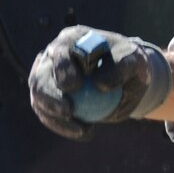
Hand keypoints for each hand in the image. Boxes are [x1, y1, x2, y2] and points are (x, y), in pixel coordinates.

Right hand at [28, 26, 172, 139]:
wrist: (126, 75)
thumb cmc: (129, 64)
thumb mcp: (135, 61)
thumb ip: (120, 68)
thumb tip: (100, 85)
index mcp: (73, 39)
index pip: (62, 52)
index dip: (63, 69)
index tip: (74, 87)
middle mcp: (53, 57)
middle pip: (40, 76)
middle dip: (50, 95)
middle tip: (68, 111)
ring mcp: (45, 77)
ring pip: (39, 98)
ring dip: (55, 117)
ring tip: (80, 129)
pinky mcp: (46, 98)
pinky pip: (48, 114)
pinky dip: (63, 126)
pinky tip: (84, 133)